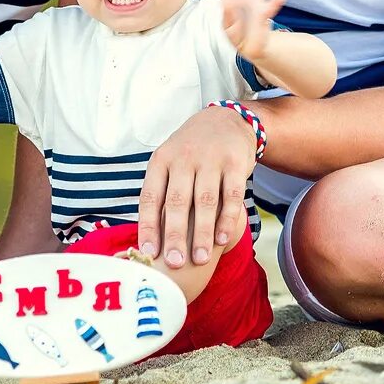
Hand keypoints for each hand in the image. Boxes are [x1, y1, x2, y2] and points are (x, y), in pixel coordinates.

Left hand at [139, 105, 256, 268]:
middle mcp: (183, 158)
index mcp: (161, 160)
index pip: (150, 197)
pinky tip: (222, 239)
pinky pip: (231, 195)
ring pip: (204, 201)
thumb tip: (148, 239)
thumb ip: (161, 193)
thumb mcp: (170, 162)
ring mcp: (210, 159)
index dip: (148, 227)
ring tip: (200, 259)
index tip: (148, 253)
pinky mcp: (235, 162)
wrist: (226, 120)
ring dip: (202, 233)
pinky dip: (227, 219)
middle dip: (175, 235)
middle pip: (177, 202)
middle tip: (175, 263)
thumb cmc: (191, 152)